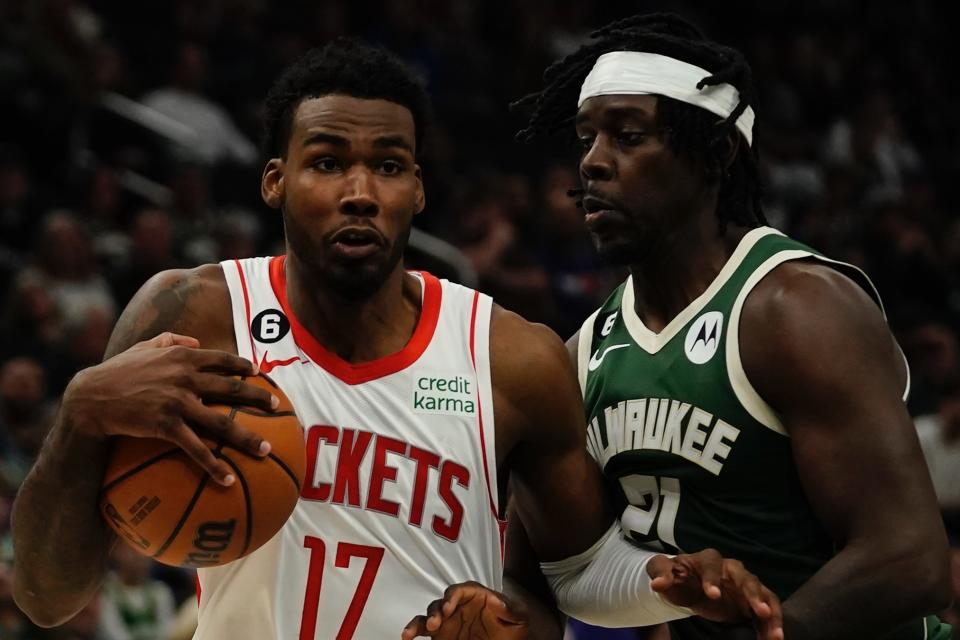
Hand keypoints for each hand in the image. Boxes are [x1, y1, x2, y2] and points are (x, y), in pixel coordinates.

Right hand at [63, 332, 278, 485]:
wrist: (91, 397)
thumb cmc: (117, 371)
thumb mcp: (144, 347)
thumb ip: (170, 339)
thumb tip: (195, 339)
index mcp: (182, 356)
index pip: (221, 359)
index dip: (242, 366)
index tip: (259, 373)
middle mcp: (185, 377)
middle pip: (231, 388)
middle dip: (257, 398)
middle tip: (276, 406)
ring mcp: (178, 402)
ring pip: (221, 422)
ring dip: (246, 438)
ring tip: (265, 450)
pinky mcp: (166, 425)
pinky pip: (197, 448)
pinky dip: (214, 465)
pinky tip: (228, 479)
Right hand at [402, 582, 527, 638]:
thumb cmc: (512, 626)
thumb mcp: (518, 616)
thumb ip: (510, 607)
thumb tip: (499, 602)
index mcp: (475, 597)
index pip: (460, 590)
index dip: (452, 597)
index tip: (449, 607)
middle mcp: (458, 607)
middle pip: (441, 602)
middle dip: (436, 611)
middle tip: (436, 624)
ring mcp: (448, 622)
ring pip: (428, 616)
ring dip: (420, 623)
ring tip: (413, 633)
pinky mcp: (440, 636)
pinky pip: (423, 631)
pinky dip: (413, 631)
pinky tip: (407, 636)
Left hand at [648, 550, 782, 639]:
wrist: (688, 585)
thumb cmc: (677, 576)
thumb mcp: (662, 571)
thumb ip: (660, 573)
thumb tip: (657, 584)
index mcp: (708, 560)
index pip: (712, 564)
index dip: (712, 578)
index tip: (713, 595)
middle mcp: (731, 569)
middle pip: (747, 577)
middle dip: (754, 594)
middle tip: (761, 612)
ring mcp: (745, 584)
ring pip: (763, 594)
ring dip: (771, 613)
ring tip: (775, 635)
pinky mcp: (752, 601)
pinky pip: (766, 611)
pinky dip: (772, 625)